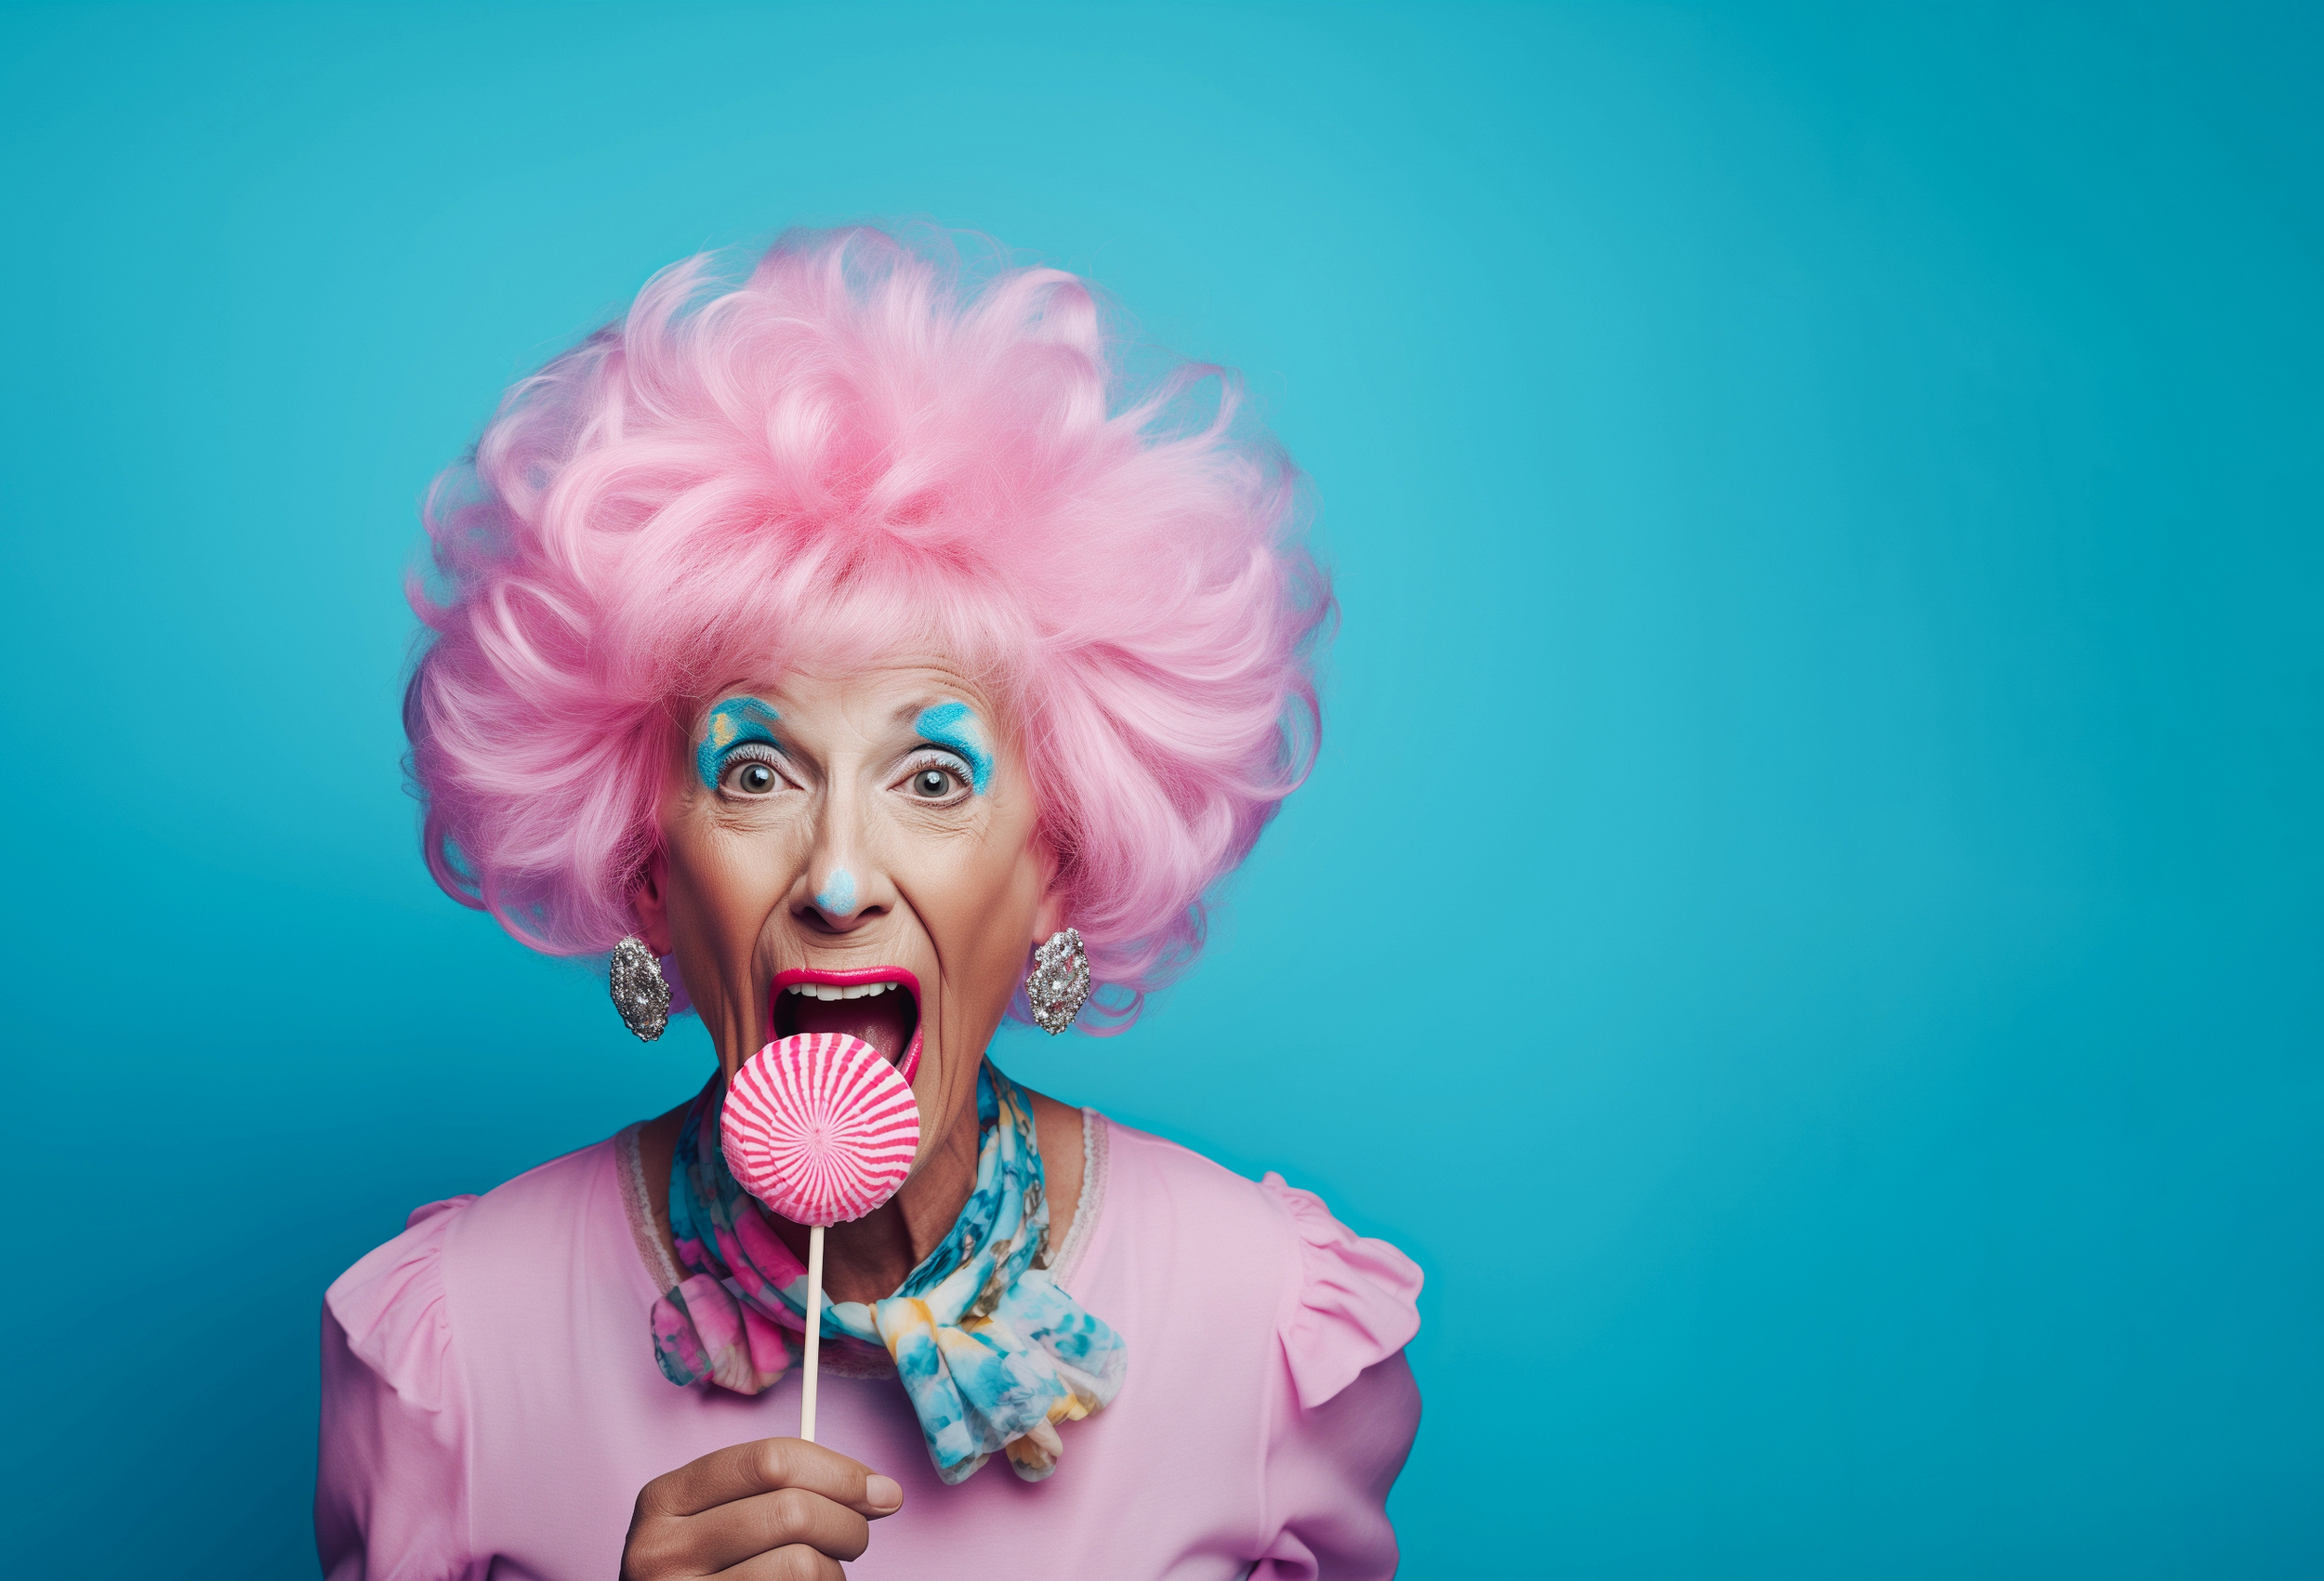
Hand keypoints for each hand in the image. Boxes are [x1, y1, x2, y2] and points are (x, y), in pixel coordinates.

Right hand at [620, 1437, 903, 1579]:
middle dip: (847, 1522)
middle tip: (857, 1538)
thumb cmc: (706, 1568)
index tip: (878, 1489)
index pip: (770, 1460)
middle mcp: (661, 1550)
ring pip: (802, 1565)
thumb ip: (776, 1489)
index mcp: (664, 1498)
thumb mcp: (714, 1518)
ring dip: (833, 1570)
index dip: (838, 1471)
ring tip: (825, 1573)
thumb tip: (879, 1490)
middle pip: (793, 1511)